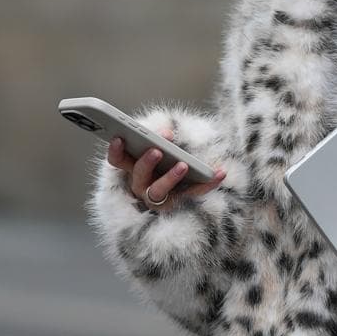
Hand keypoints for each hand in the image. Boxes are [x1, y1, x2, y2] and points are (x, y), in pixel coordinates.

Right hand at [108, 125, 224, 210]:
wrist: (178, 189)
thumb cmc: (163, 162)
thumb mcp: (155, 149)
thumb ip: (154, 140)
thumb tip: (164, 133)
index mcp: (132, 168)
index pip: (116, 160)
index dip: (115, 150)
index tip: (119, 137)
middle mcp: (141, 185)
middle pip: (138, 176)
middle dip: (146, 162)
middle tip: (157, 150)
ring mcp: (158, 197)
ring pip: (159, 191)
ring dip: (170, 177)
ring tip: (184, 165)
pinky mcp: (178, 202)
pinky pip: (193, 194)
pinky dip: (208, 184)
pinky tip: (220, 173)